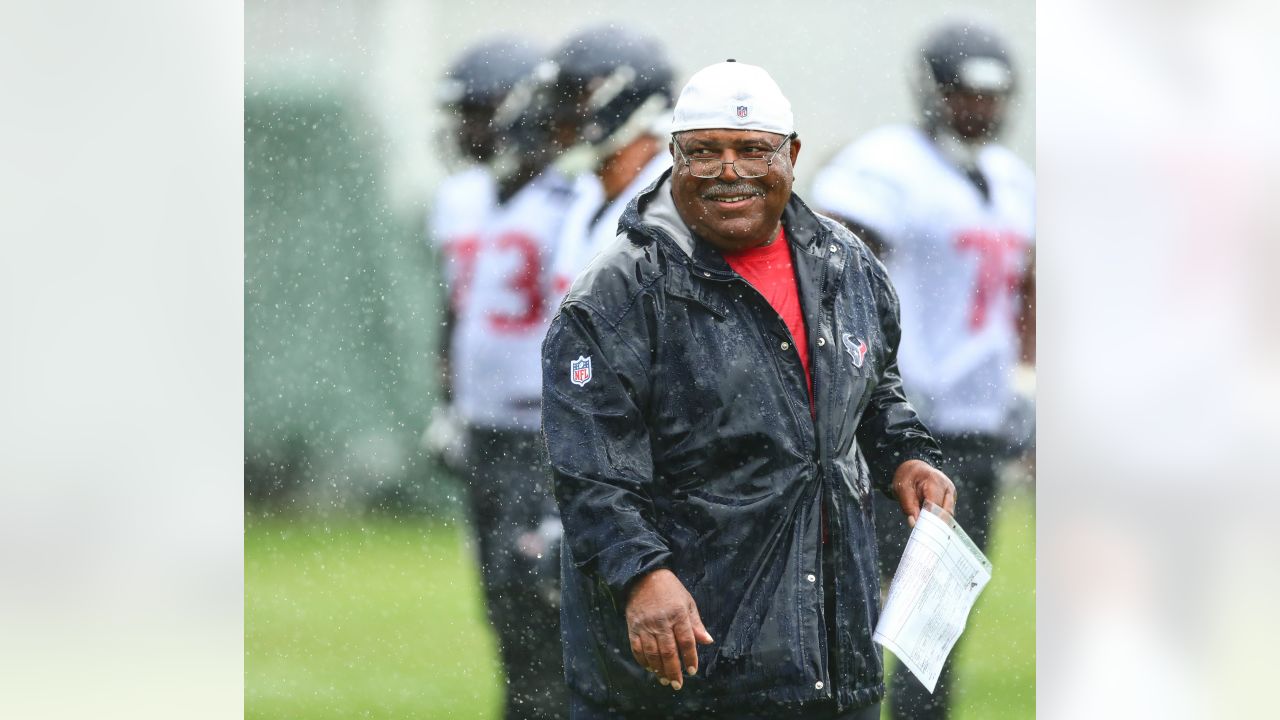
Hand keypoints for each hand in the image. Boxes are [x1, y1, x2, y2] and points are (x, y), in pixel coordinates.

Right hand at [624, 568, 713, 690]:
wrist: (643, 576)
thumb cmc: (670, 590)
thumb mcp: (687, 602)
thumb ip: (696, 624)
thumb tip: (708, 641)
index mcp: (678, 614)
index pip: (686, 641)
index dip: (690, 658)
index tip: (692, 671)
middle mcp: (661, 621)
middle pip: (668, 651)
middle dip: (674, 671)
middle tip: (678, 684)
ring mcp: (645, 625)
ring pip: (652, 653)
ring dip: (659, 669)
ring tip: (665, 679)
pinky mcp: (633, 627)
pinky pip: (637, 649)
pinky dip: (643, 661)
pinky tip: (650, 669)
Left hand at [891, 459, 955, 526]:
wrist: (914, 469)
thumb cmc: (907, 477)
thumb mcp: (902, 490)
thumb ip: (908, 507)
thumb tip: (914, 524)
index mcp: (935, 481)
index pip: (935, 506)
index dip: (929, 520)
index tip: (923, 532)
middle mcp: (947, 486)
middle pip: (945, 512)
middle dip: (935, 524)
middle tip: (924, 534)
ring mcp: (951, 492)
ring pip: (948, 514)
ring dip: (937, 521)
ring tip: (925, 528)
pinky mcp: (951, 498)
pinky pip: (947, 512)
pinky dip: (939, 518)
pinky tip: (930, 523)